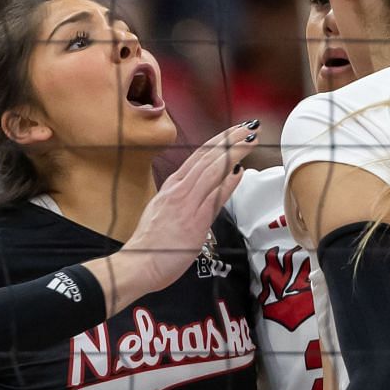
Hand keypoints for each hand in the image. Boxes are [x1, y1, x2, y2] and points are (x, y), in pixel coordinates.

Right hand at [102, 121, 259, 311]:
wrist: (139, 263)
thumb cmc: (152, 243)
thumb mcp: (168, 211)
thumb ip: (189, 198)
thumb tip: (209, 187)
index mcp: (172, 186)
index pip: (199, 156)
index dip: (219, 141)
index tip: (234, 131)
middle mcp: (179, 190)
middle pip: (208, 157)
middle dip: (230, 139)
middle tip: (249, 126)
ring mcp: (186, 204)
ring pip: (212, 170)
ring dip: (234, 151)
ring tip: (250, 139)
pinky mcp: (194, 221)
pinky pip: (213, 196)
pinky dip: (227, 181)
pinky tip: (239, 170)